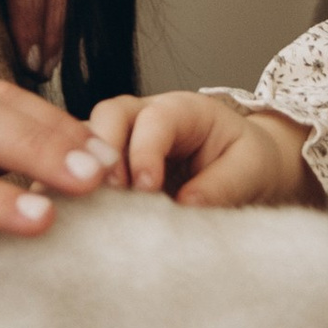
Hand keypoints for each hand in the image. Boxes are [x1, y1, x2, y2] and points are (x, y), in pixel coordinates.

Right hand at [85, 90, 314, 208]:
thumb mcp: (250, 168)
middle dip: (102, 151)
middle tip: (108, 194)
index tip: (147, 188)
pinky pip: (82, 169)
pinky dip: (77, 190)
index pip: (155, 119)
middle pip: (109, 115)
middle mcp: (144, 116)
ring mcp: (121, 139)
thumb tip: (186, 206)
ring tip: (89, 209)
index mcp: (183, 109)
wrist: (243, 172)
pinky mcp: (109, 168)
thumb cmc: (246, 162)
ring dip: (83, 171)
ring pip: (86, 140)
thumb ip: (222, 184)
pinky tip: (80, 218)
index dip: (145, 151)